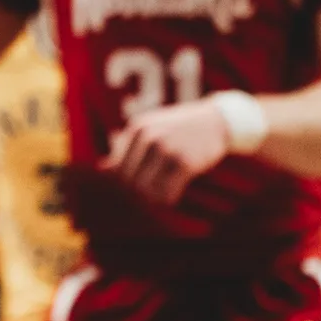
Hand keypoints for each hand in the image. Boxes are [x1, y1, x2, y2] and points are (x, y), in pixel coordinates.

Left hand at [104, 100, 231, 203]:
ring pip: (145, 190)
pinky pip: (167, 192)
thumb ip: (127, 147)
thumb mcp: (151, 128)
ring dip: (151, 200)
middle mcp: (148, 137)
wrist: (219, 121)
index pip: (117, 168)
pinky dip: (168, 199)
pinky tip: (172, 197)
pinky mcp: (185, 162)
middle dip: (135, 194)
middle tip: (146, 199)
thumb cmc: (180, 128)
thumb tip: (102, 169)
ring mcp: (166, 149)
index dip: (122, 184)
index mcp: (137, 129)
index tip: (132, 191)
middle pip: (128, 180)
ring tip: (159, 198)